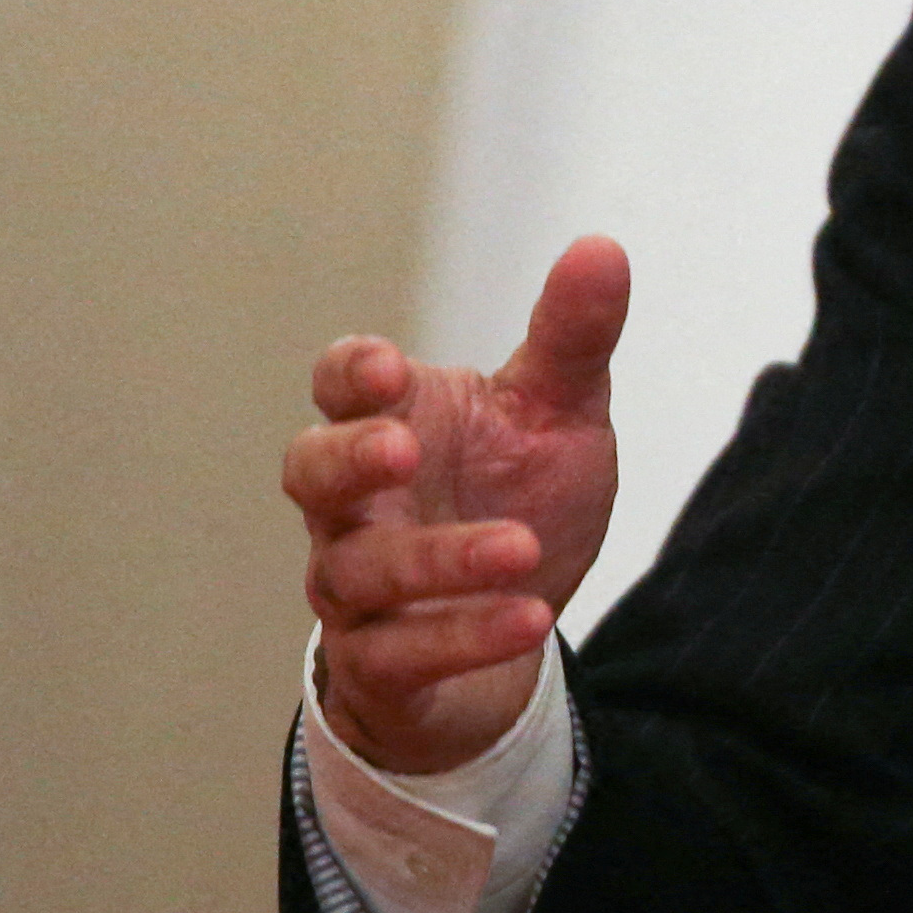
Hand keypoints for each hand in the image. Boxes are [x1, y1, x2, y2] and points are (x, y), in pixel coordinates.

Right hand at [290, 236, 630, 775]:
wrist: (520, 620)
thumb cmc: (517, 493)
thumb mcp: (559, 415)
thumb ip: (572, 340)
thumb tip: (604, 247)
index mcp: (389, 422)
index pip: (341, 385)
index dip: (353, 373)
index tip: (392, 367)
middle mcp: (355, 505)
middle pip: (309, 472)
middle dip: (348, 459)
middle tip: (403, 448)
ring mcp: (357, 587)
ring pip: (357, 572)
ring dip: (436, 559)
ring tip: (519, 548)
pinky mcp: (383, 664)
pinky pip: (402, 654)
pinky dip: (464, 637)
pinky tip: (529, 618)